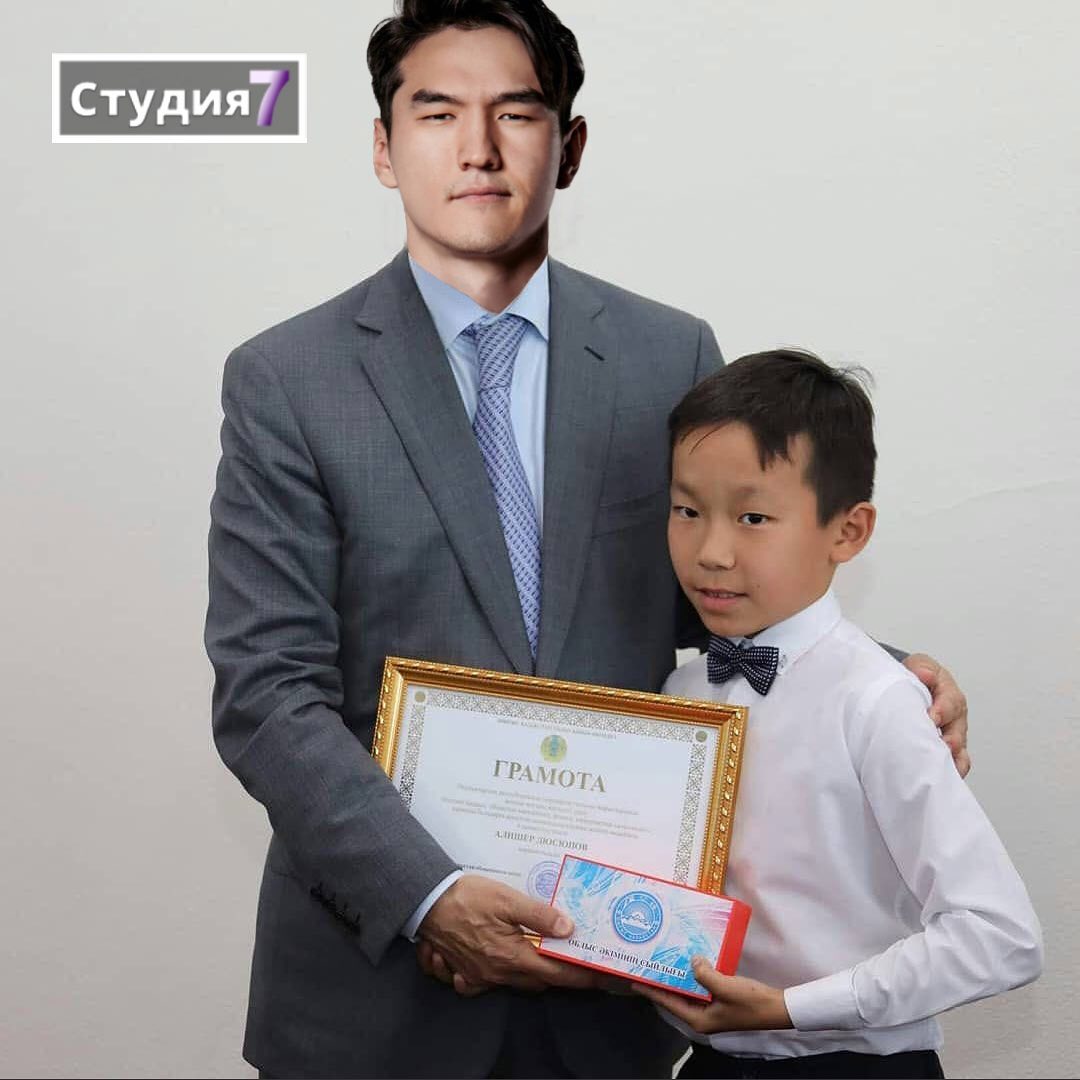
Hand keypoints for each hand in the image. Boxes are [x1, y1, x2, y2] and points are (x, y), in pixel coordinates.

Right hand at [416, 874, 598, 994]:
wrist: (426, 902)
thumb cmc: (468, 897)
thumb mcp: (507, 899)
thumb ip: (539, 915)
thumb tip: (568, 930)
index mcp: (513, 957)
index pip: (556, 973)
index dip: (580, 975)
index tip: (600, 975)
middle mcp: (498, 973)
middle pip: (538, 981)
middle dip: (558, 973)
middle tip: (574, 956)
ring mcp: (480, 976)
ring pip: (517, 982)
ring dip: (533, 972)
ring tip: (544, 953)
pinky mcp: (465, 973)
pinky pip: (489, 984)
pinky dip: (503, 977)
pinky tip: (505, 960)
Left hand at [632, 957, 791, 1033]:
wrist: (776, 1007)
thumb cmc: (750, 1002)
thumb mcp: (726, 987)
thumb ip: (705, 975)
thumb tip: (692, 961)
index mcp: (698, 1019)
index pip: (668, 1003)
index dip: (651, 991)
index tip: (635, 981)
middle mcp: (701, 1016)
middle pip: (675, 997)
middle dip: (662, 982)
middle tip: (648, 964)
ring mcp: (710, 1009)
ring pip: (687, 992)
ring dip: (678, 977)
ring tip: (664, 959)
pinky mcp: (719, 1000)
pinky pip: (699, 987)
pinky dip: (692, 976)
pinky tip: (689, 962)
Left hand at [903, 653, 970, 776]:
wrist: (909, 690)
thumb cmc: (916, 679)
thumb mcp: (918, 666)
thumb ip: (922, 668)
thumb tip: (925, 674)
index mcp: (950, 695)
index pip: (951, 703)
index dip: (943, 710)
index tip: (933, 717)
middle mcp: (955, 718)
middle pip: (958, 731)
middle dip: (951, 739)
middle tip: (942, 744)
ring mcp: (953, 737)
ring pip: (959, 752)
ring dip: (952, 759)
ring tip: (942, 765)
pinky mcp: (946, 752)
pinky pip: (955, 765)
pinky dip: (950, 772)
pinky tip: (940, 777)